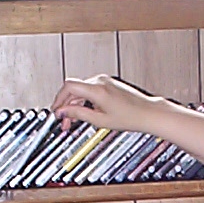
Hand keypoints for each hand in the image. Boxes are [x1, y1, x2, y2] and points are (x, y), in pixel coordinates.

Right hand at [50, 75, 167, 134]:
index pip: (68, 87)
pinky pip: (90, 89)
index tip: (56, 111)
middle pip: (73, 89)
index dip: (59, 99)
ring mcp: (105, 81)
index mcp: (97, 89)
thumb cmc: (130, 117)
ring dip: (75, 103)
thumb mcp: (100, 120)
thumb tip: (63, 112)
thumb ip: (78, 114)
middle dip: (66, 105)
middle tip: (64, 121)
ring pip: (81, 89)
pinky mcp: (109, 84)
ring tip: (74, 120)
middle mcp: (100, 81)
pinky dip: (85, 100)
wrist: (148, 113)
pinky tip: (85, 112)